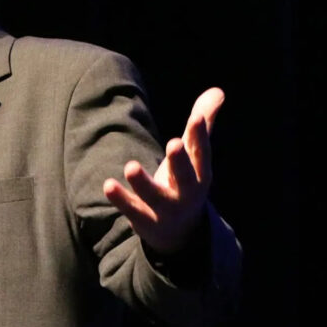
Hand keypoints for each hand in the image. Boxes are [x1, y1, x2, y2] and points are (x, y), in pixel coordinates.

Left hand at [103, 87, 223, 254]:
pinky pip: (133, 210)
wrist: (180, 235)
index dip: (200, 137)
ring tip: (131, 166)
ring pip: (156, 198)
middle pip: (186, 178)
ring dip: (144, 183)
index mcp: (200, 175)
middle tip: (174, 143)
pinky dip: (121, 199)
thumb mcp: (193, 157)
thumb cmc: (184, 184)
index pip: (202, 155)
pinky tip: (108, 184)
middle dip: (180, 162)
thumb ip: (201, 126)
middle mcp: (186, 193)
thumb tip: (218, 91)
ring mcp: (166, 210)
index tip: (196, 119)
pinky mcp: (145, 220)